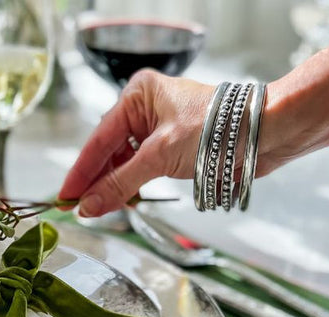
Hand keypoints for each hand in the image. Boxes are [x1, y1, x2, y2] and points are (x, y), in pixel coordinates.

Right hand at [59, 69, 215, 216]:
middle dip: (96, 182)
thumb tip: (89, 207)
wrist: (264, 132)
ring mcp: (157, 129)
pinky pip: (140, 170)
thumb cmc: (218, 128)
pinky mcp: (170, 147)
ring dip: (114, 186)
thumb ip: (120, 184)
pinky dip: (132, 186)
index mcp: (137, 96)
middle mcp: (144, 109)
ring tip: (101, 208)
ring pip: (123, 164)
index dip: (80, 173)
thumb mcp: (159, 156)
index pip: (98, 141)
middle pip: (108, 153)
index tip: (64, 198)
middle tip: (79, 208)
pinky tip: (124, 200)